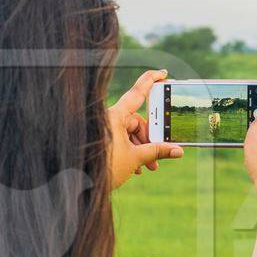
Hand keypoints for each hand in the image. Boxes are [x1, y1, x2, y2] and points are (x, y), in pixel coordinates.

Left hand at [108, 69, 183, 188]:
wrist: (78, 184)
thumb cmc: (104, 168)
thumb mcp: (135, 159)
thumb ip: (157, 151)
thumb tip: (178, 150)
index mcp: (116, 116)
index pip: (137, 93)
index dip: (151, 80)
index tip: (163, 73)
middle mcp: (109, 119)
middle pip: (137, 121)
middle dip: (150, 138)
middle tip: (161, 153)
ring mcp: (104, 129)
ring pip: (129, 133)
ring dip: (142, 149)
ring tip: (149, 166)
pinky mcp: (101, 140)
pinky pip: (120, 139)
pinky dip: (130, 151)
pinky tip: (136, 168)